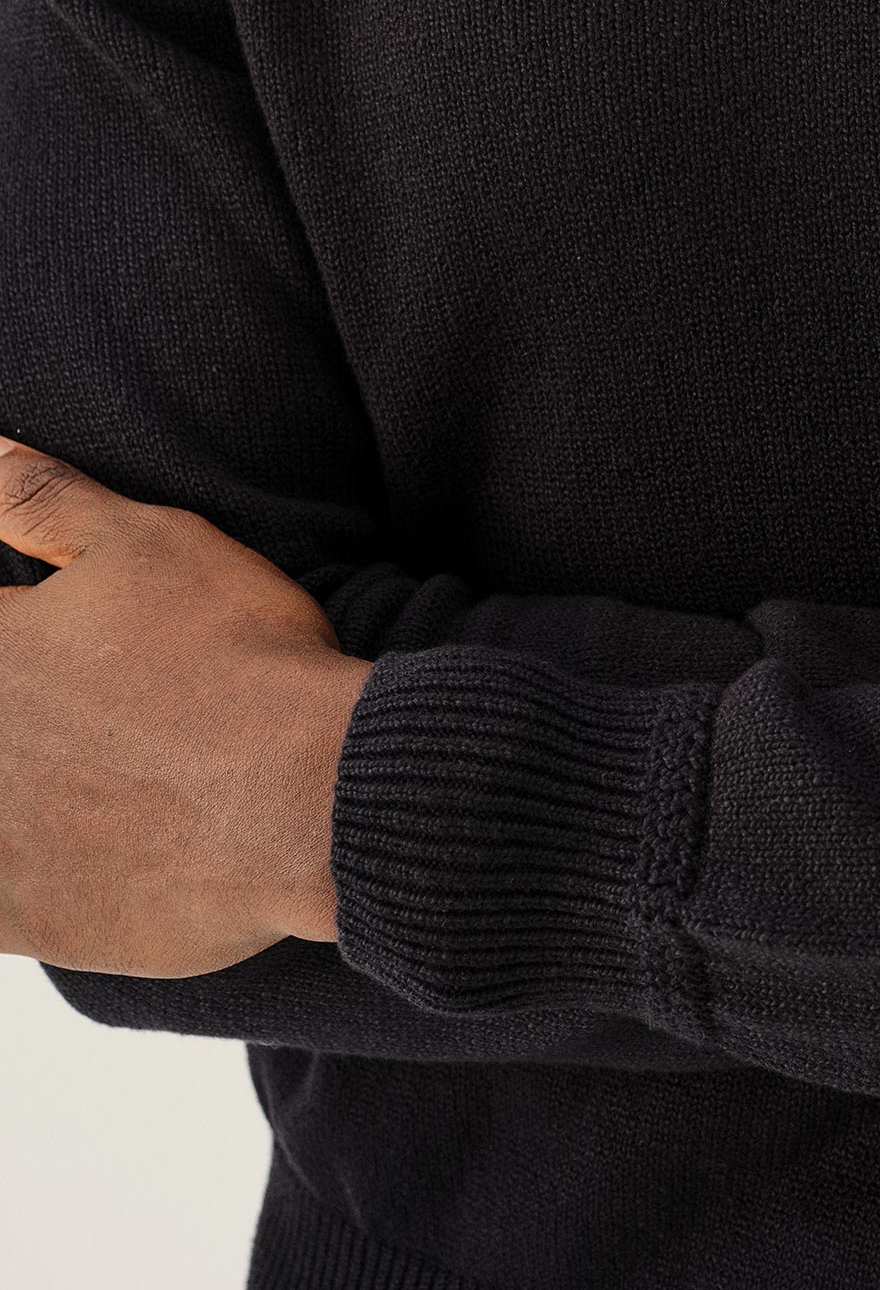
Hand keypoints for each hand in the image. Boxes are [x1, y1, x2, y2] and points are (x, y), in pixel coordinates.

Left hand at [0, 437, 372, 976]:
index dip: (16, 628)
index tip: (55, 639)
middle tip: (94, 706)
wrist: (310, 798)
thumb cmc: (235, 658)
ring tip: (92, 763)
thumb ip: (46, 501)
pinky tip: (64, 837)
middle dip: (21, 710)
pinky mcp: (21, 918)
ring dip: (20, 784)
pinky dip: (18, 867)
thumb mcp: (148, 545)